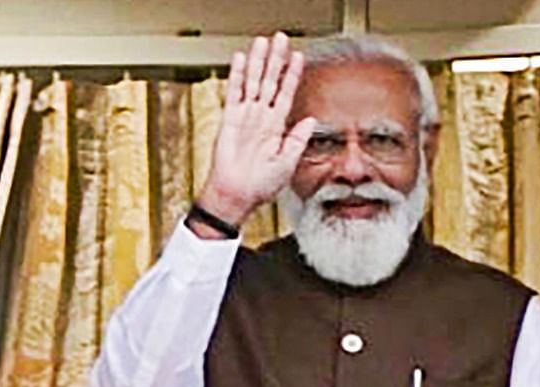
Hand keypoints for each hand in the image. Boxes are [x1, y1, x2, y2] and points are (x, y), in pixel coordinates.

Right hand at [196, 33, 316, 231]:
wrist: (238, 195)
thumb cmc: (261, 185)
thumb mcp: (288, 162)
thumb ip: (298, 139)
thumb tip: (310, 119)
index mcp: (276, 127)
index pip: (286, 94)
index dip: (292, 75)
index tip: (299, 57)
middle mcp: (261, 118)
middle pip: (269, 81)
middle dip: (275, 59)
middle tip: (280, 38)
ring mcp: (245, 117)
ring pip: (252, 81)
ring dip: (257, 61)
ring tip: (262, 41)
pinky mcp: (229, 120)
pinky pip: (234, 93)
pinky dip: (236, 75)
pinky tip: (240, 59)